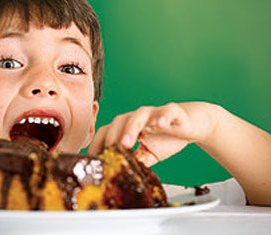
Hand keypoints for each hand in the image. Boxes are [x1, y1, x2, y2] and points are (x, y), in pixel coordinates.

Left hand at [88, 102, 212, 165]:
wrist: (192, 124)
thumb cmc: (167, 137)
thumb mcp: (149, 154)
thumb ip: (135, 161)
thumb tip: (121, 174)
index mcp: (129, 127)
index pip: (108, 132)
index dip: (98, 144)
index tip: (93, 159)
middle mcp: (138, 117)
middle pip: (119, 121)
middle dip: (112, 137)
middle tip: (109, 151)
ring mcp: (155, 113)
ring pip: (139, 115)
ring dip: (131, 128)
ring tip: (127, 142)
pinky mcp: (173, 111)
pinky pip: (168, 111)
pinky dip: (164, 116)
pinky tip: (161, 124)